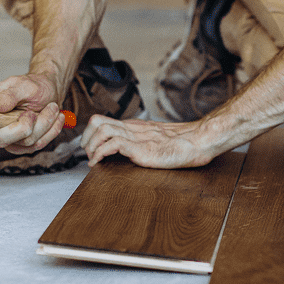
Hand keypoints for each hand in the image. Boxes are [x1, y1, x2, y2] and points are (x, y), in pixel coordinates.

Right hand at [0, 73, 66, 152]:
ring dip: (44, 124)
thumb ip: (7, 96)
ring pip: (26, 142)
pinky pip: (38, 145)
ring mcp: (9, 137)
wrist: (51, 93)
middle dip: (24, 127)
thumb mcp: (22, 85)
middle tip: (32, 112)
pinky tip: (53, 117)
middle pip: (0, 140)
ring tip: (49, 108)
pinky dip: (51, 130)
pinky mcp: (23, 145)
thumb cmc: (33, 86)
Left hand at [81, 116, 220, 168]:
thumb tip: (131, 153)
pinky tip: (98, 163)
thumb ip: (144, 144)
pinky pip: (111, 144)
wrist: (197, 142)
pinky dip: (99, 153)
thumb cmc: (183, 145)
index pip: (104, 121)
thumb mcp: (158, 142)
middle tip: (87, 152)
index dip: (91, 134)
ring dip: (90, 145)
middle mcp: (132, 129)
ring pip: (100, 129)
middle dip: (86, 137)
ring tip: (91, 158)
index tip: (89, 149)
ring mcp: (135, 136)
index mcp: (135, 127)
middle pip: (97, 121)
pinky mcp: (139, 147)